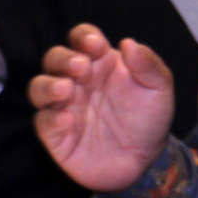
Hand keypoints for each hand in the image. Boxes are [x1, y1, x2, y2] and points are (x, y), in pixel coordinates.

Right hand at [29, 23, 175, 191]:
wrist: (145, 160)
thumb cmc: (149, 117)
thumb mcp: (159, 87)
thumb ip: (147, 63)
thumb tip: (128, 43)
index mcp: (100, 62)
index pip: (82, 38)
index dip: (84, 36)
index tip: (95, 44)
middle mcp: (77, 80)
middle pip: (55, 58)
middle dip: (63, 58)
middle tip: (80, 67)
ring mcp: (64, 106)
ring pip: (39, 87)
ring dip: (48, 85)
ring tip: (66, 89)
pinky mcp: (56, 135)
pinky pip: (43, 122)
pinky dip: (51, 118)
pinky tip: (68, 120)